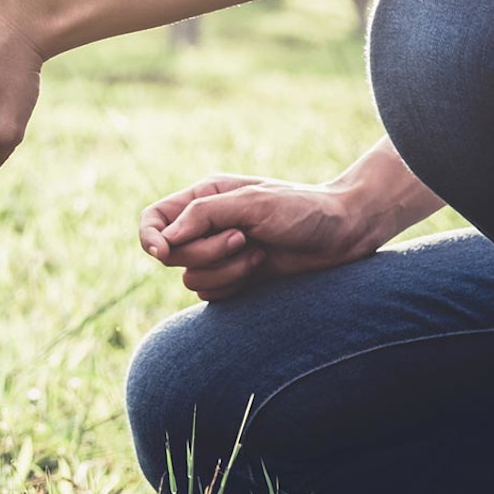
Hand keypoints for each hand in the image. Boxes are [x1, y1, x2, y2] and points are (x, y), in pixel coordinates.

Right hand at [139, 175, 387, 300]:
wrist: (344, 233)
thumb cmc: (302, 209)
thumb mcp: (252, 202)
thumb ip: (204, 214)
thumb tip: (165, 239)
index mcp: (203, 198)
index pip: (153, 219)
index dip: (149, 237)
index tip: (163, 252)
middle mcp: (205, 226)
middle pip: (171, 254)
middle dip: (205, 253)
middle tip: (241, 240)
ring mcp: (219, 255)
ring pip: (190, 277)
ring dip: (225, 271)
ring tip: (258, 254)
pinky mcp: (234, 279)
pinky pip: (210, 294)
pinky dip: (233, 285)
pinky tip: (260, 269)